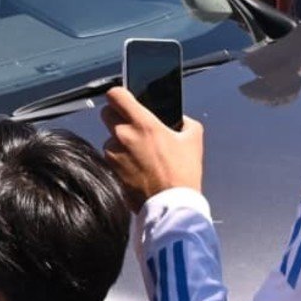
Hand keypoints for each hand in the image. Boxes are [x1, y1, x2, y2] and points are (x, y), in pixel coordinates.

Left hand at [99, 87, 204, 208]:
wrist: (171, 205)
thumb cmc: (183, 174)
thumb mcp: (193, 139)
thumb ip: (184, 120)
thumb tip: (177, 117)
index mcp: (143, 124)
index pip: (116, 94)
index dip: (119, 94)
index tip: (125, 99)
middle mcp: (123, 135)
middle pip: (106, 113)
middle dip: (117, 115)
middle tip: (131, 125)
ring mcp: (113, 154)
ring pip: (109, 138)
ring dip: (119, 142)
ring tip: (138, 154)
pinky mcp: (109, 170)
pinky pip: (109, 157)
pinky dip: (119, 160)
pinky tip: (134, 168)